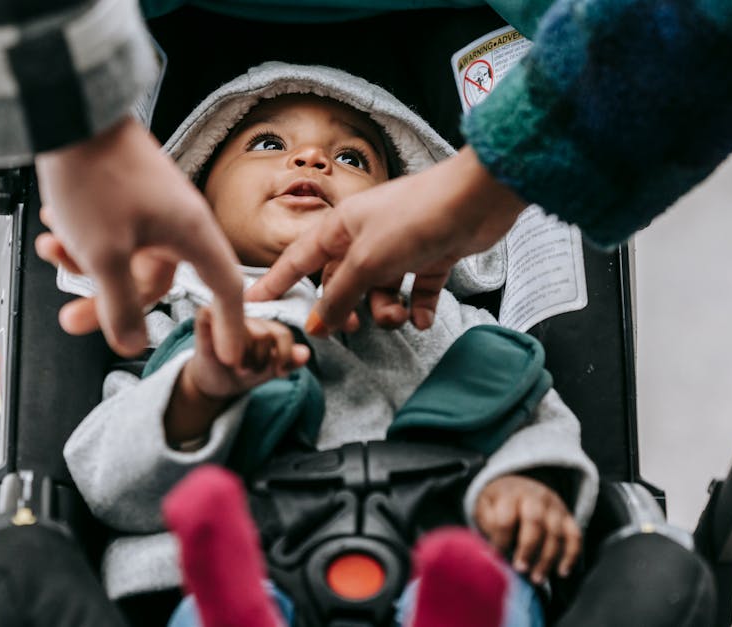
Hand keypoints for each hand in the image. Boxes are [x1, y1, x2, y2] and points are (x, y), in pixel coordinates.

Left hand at [34, 116, 244, 363]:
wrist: (71, 111)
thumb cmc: (94, 176)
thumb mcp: (104, 254)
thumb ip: (119, 306)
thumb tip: (132, 343)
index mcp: (191, 234)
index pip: (224, 289)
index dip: (229, 326)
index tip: (229, 355)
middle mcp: (179, 220)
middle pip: (153, 281)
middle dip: (108, 301)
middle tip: (72, 319)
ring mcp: (153, 205)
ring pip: (124, 256)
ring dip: (84, 263)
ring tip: (50, 250)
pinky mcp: (127, 193)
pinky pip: (111, 232)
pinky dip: (82, 237)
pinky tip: (53, 227)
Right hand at [165, 308, 309, 444]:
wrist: (213, 384)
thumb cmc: (242, 373)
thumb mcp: (269, 371)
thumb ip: (288, 361)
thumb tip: (305, 353)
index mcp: (264, 326)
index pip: (282, 333)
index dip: (283, 355)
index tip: (278, 372)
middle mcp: (246, 318)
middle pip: (265, 335)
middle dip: (260, 361)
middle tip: (250, 371)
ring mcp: (224, 317)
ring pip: (244, 333)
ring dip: (242, 359)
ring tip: (236, 367)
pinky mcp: (203, 321)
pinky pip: (208, 315)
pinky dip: (215, 333)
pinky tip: (219, 352)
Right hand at [246, 147, 524, 334]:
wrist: (476, 200)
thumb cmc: (417, 217)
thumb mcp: (368, 262)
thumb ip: (340, 296)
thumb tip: (317, 324)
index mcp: (341, 227)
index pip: (298, 259)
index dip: (276, 282)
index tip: (255, 302)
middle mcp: (366, 235)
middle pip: (342, 282)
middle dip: (347, 308)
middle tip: (352, 329)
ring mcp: (399, 245)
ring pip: (380, 290)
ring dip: (388, 310)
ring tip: (400, 315)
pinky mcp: (430, 255)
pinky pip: (415, 290)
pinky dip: (418, 307)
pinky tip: (423, 318)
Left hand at [474, 474, 580, 584]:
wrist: (519, 484)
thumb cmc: (499, 503)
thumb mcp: (485, 506)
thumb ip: (489, 525)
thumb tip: (492, 551)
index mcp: (510, 494)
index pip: (506, 518)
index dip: (501, 540)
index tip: (495, 556)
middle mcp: (535, 497)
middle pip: (534, 522)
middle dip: (528, 548)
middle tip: (520, 569)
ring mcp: (555, 507)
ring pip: (556, 533)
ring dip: (547, 559)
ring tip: (536, 578)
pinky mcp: (568, 517)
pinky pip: (575, 537)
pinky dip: (571, 556)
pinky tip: (562, 572)